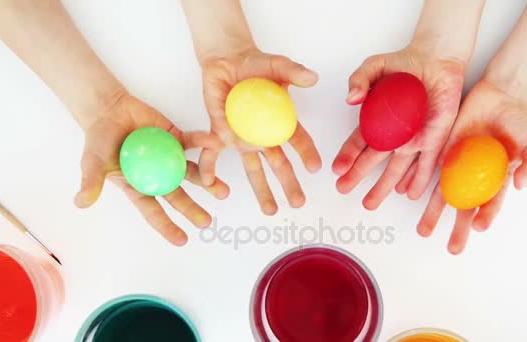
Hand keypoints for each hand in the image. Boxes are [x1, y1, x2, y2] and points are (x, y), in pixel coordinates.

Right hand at [74, 92, 228, 245]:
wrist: (108, 111)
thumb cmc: (99, 140)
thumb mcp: (92, 162)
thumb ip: (91, 181)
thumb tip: (81, 203)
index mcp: (139, 186)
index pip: (154, 211)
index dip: (167, 226)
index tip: (182, 241)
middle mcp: (158, 176)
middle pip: (178, 196)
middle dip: (193, 210)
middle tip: (207, 222)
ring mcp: (169, 158)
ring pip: (192, 173)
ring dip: (209, 182)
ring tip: (223, 192)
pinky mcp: (177, 139)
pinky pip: (193, 144)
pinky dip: (204, 144)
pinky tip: (215, 146)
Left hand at [199, 47, 321, 214]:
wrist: (227, 61)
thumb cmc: (256, 65)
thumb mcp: (277, 65)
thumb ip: (294, 71)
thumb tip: (313, 77)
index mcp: (280, 122)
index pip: (297, 140)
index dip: (307, 153)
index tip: (315, 167)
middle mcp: (263, 136)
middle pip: (279, 163)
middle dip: (290, 184)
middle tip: (298, 203)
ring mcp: (242, 139)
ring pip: (253, 168)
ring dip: (262, 190)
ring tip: (271, 210)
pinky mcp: (219, 135)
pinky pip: (213, 155)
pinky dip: (210, 169)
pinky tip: (210, 184)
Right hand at [333, 48, 464, 208]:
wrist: (436, 59)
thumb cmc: (404, 63)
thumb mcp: (375, 66)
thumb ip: (360, 79)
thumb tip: (352, 98)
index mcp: (376, 120)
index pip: (358, 142)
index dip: (347, 155)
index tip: (336, 168)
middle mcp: (393, 134)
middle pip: (372, 160)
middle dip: (357, 176)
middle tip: (343, 189)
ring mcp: (413, 139)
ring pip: (397, 169)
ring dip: (384, 186)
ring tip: (369, 203)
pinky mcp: (434, 139)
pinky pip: (426, 163)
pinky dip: (419, 179)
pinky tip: (410, 194)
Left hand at [418, 80, 526, 253]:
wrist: (501, 94)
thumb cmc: (522, 121)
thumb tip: (522, 184)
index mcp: (497, 179)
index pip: (490, 203)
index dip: (486, 215)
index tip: (478, 226)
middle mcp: (475, 176)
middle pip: (464, 206)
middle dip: (457, 228)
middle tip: (452, 249)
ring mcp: (457, 163)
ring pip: (442, 192)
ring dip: (433, 212)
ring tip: (424, 231)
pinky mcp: (442, 148)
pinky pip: (428, 167)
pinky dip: (419, 182)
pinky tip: (409, 195)